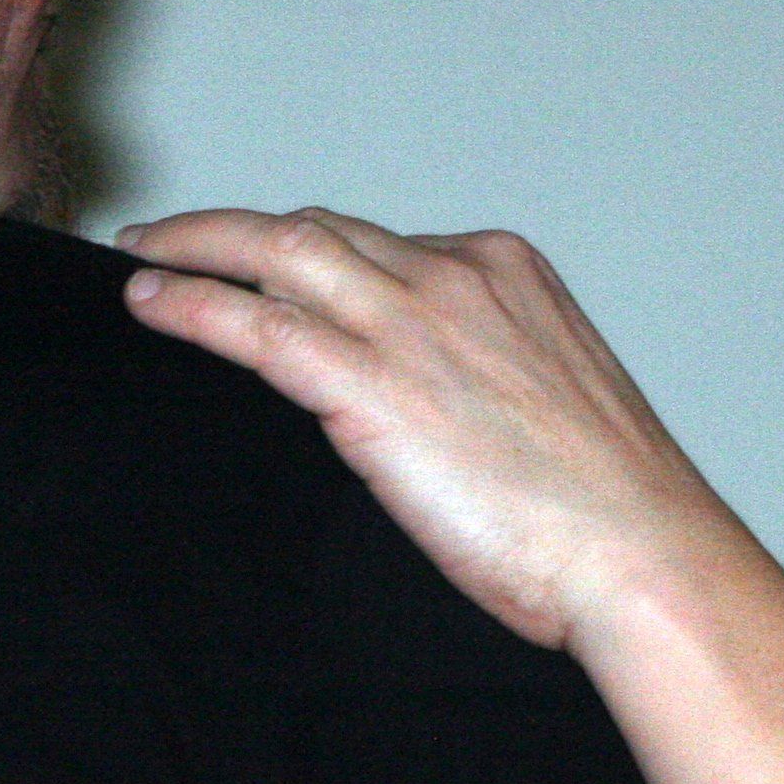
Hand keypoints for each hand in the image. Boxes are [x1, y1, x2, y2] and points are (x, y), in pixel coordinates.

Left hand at [117, 208, 757, 654]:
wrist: (640, 554)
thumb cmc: (611, 508)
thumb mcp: (549, 403)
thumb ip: (480, 375)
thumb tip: (425, 398)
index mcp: (506, 272)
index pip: (383, 242)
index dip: (314, 252)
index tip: (276, 271)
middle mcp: (454, 278)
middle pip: (317, 229)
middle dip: (238, 229)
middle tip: (180, 238)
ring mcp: (411, 324)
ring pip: (277, 252)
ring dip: (196, 244)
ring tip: (143, 254)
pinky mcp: (371, 387)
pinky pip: (258, 327)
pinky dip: (194, 304)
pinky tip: (152, 302)